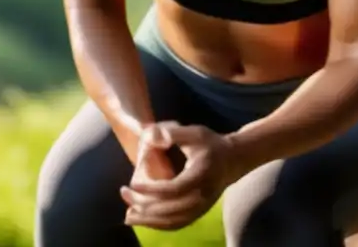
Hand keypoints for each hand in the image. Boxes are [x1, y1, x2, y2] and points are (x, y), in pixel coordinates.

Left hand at [120, 122, 244, 230]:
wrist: (233, 160)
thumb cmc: (210, 144)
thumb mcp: (194, 132)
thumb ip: (173, 133)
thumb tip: (153, 137)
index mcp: (201, 175)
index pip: (173, 189)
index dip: (151, 189)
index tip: (132, 184)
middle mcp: (203, 195)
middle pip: (170, 208)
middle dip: (143, 204)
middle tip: (124, 193)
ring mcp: (202, 207)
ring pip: (172, 221)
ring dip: (148, 220)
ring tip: (127, 214)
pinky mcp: (199, 213)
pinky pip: (177, 224)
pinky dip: (158, 225)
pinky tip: (143, 220)